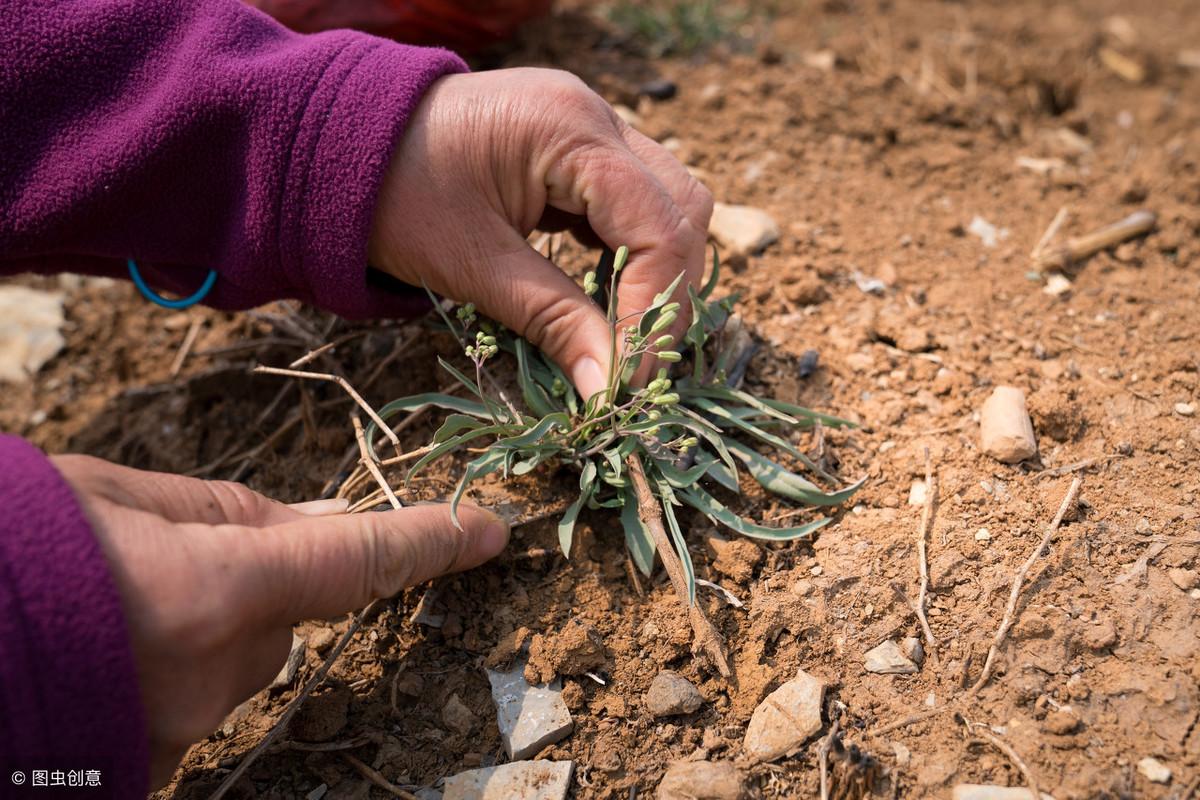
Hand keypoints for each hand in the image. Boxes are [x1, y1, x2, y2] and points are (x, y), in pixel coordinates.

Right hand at [52, 455, 508, 787]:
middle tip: (153, 566)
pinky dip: (161, 676)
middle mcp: (214, 676)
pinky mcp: (148, 772)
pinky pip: (185, 707)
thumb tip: (306, 526)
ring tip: (102, 611)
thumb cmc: (9, 549)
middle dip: (248, 587)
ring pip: (231, 665)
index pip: (361, 560)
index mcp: (219, 591)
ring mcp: (178, 735)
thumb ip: (224, 514)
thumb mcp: (110, 496)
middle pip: (282, 619)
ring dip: (196, 633)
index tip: (489, 530)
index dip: (431, 540)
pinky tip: (98, 657)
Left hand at [369, 67, 713, 398]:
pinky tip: (602, 292)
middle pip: (684, 208)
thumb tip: (612, 392)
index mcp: (570, 130)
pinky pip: (630, 201)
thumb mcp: (473, 265)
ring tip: (622, 332)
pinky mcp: (574, 146)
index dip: (655, 310)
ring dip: (655, 271)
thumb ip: (553, 321)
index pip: (661, 226)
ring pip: (668, 202)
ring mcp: (588, 125)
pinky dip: (629, 252)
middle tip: (634, 362)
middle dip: (667, 292)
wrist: (330, 142)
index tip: (629, 378)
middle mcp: (595, 115)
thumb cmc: (389, 195)